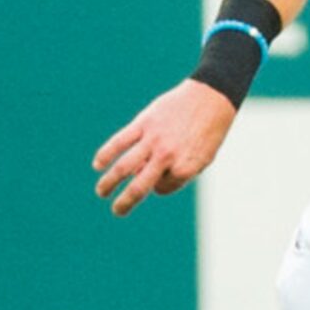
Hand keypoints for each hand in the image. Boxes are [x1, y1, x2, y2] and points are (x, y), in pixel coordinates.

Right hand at [93, 80, 237, 216]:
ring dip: (109, 183)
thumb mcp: (202, 158)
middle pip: (139, 187)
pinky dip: (105, 155)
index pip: (163, 188)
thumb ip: (178, 171)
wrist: (212, 97)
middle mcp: (168, 156)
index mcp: (185, 167)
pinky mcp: (144, 123)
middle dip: (125, 203)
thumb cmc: (209, 130)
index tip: (160, 179)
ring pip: (123, 167)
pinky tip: (97, 165)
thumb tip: (144, 175)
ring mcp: (154, 139)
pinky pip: (119, 142)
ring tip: (101, 192)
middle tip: (117, 211)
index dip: (159, 186)